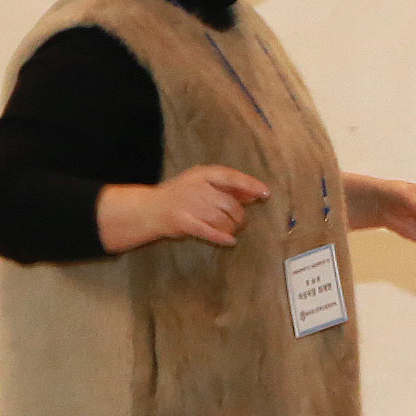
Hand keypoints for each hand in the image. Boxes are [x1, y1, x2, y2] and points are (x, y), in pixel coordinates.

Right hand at [98, 164, 269, 252]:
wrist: (149, 209)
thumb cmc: (181, 195)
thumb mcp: (202, 184)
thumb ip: (226, 187)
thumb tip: (254, 193)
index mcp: (202, 174)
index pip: (231, 177)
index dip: (250, 185)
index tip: (265, 193)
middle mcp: (196, 188)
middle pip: (230, 204)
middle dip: (239, 216)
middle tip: (240, 222)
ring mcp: (189, 205)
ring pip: (222, 220)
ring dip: (231, 228)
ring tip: (231, 230)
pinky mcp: (183, 222)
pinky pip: (209, 232)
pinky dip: (222, 238)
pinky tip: (230, 241)